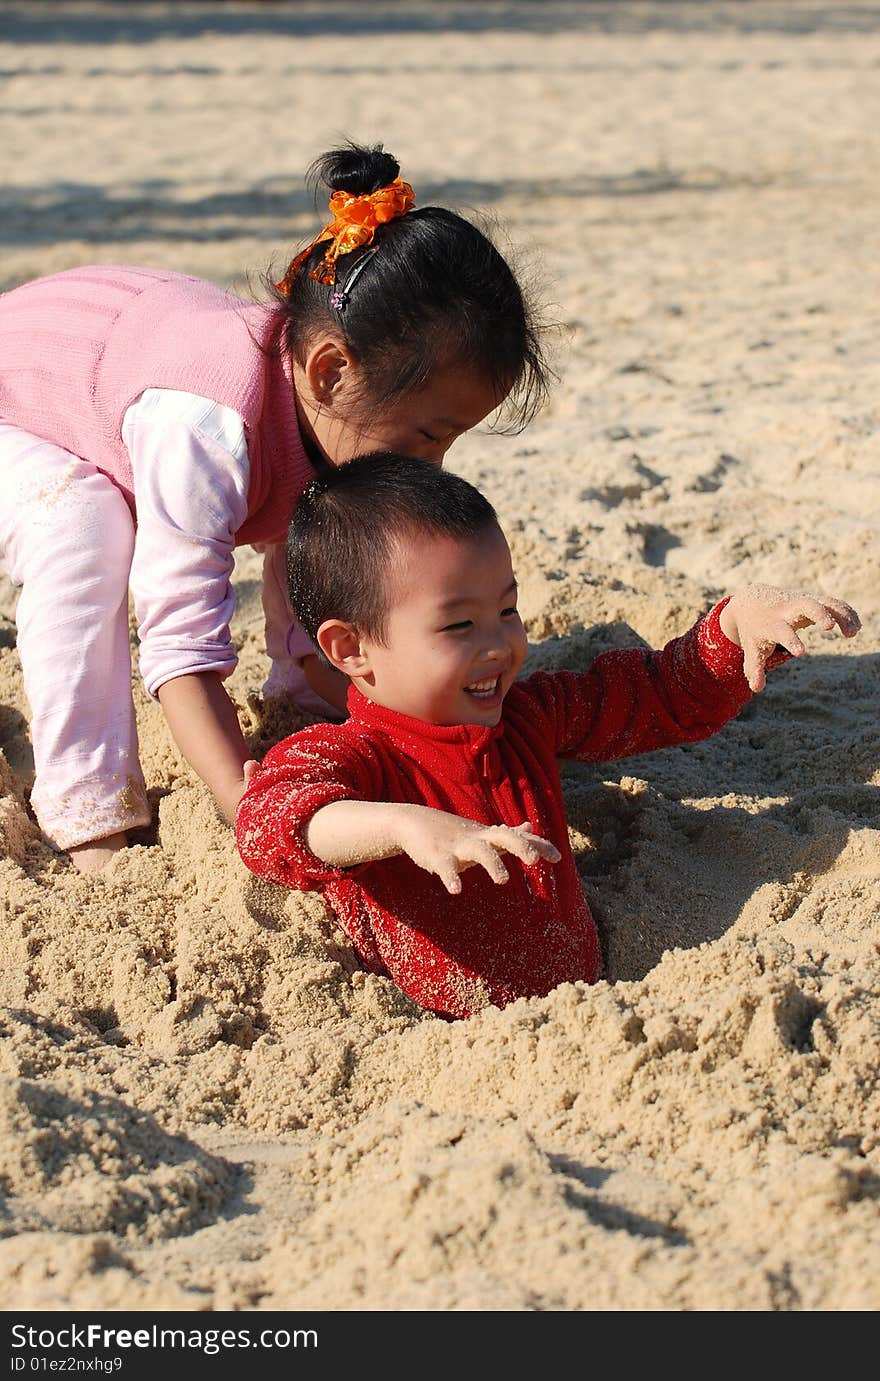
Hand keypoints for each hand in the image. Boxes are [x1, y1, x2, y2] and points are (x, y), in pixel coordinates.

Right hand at [396, 808, 561, 894]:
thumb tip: (531, 826)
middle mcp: (478, 838)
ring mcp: (458, 846)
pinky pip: (445, 867)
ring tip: (503, 880)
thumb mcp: (483, 833)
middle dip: (521, 846)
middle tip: (535, 861)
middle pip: (504, 837)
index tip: (558, 858)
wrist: (413, 822)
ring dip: (492, 864)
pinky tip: (456, 890)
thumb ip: (508, 833)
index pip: (519, 837)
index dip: (538, 845)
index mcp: (489, 836)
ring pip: (479, 851)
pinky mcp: (437, 856)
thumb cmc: (454, 832)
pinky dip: (451, 877)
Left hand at [719, 584, 860, 692]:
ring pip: (825, 602)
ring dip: (841, 614)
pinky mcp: (813, 600)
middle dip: (819, 614)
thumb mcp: (752, 648)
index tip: (800, 653)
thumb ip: (754, 668)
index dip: (790, 641)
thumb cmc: (755, 630)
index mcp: (772, 624)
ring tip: (853, 633)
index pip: (781, 631)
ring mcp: (802, 602)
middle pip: (806, 605)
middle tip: (830, 627)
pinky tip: (856, 627)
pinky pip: (833, 603)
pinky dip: (846, 612)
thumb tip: (757, 688)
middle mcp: (788, 610)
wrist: (753, 601)